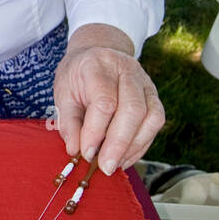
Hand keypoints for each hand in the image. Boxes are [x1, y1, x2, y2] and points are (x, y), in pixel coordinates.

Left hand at [52, 24, 163, 175]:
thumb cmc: (78, 75)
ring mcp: (145, 82)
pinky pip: (156, 122)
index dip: (96, 131)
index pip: (104, 101)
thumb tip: (74, 149)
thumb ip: (68, 121)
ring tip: (115, 164)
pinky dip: (142, 144)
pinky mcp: (154, 95)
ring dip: (134, 146)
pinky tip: (125, 157)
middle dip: (119, 144)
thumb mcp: (63, 93)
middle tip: (105, 167)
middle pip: (133, 110)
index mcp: (98, 65)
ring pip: (151, 117)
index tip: (86, 153)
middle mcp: (127, 70)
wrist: (98, 52)